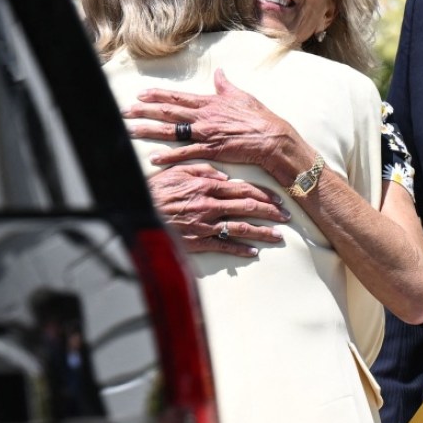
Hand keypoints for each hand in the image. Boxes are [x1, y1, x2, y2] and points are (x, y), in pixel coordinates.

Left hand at [123, 69, 306, 183]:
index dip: (157, 95)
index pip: (177, 97)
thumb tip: (219, 72)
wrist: (272, 138)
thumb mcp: (241, 96)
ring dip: (149, 130)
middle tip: (125, 111)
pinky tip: (154, 159)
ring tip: (130, 130)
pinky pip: (185, 153)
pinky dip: (169, 157)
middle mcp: (203, 117)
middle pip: (168, 112)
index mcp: (209, 103)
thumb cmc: (259, 117)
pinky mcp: (211, 150)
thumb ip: (225, 85)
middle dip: (144, 111)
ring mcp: (205, 134)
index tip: (140, 94)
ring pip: (171, 131)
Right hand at [147, 164, 288, 257]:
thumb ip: (203, 170)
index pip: (243, 189)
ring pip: (241, 228)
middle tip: (287, 216)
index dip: (264, 193)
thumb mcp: (178, 171)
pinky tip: (253, 252)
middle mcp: (210, 205)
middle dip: (270, 212)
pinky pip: (223, 246)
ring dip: (262, 232)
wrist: (136, 210)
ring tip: (278, 236)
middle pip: (248, 207)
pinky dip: (240, 250)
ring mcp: (204, 225)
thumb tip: (224, 176)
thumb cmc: (156, 190)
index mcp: (207, 186)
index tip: (279, 198)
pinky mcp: (197, 241)